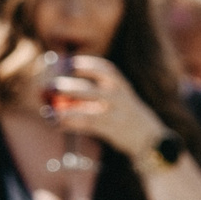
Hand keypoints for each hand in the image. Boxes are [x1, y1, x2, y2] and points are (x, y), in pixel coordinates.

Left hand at [50, 55, 170, 162]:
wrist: (150, 137)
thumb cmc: (126, 113)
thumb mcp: (119, 96)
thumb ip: (96, 89)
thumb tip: (60, 82)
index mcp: (123, 86)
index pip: (106, 70)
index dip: (87, 65)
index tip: (69, 62)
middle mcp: (122, 100)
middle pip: (95, 92)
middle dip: (72, 88)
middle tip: (52, 86)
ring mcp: (118, 117)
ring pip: (90, 114)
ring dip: (68, 113)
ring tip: (50, 112)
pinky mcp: (113, 131)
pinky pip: (88, 128)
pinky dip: (70, 125)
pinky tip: (56, 123)